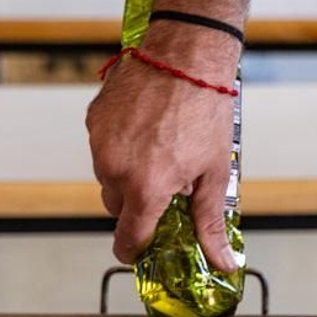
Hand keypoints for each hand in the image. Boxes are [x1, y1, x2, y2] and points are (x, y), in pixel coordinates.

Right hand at [87, 23, 242, 270]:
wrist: (186, 54)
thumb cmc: (204, 107)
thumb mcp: (214, 172)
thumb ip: (209, 223)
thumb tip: (222, 262)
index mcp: (146, 188)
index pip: (128, 239)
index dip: (135, 250)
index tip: (143, 250)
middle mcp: (116, 169)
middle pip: (118, 207)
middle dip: (139, 203)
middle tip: (167, 183)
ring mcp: (100, 144)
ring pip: (108, 177)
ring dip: (128, 173)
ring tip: (159, 148)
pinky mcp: (94, 121)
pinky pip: (103, 148)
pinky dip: (121, 146)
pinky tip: (146, 130)